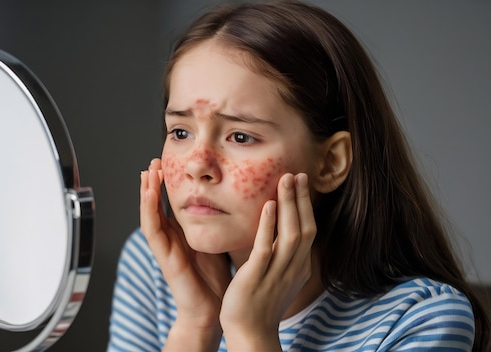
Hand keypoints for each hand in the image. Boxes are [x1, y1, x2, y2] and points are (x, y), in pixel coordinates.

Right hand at [140, 158, 231, 350]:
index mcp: (182, 234)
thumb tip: (232, 198)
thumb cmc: (216, 278)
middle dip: (154, 182)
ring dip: (147, 191)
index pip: (171, 203)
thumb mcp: (217, 240)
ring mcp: (165, 247)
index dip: (168, 184)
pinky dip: (148, 210)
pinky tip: (149, 193)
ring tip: (148, 170)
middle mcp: (171, 238)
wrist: (214, 308)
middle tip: (155, 160)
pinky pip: (152, 230)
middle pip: (157, 205)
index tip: (171, 162)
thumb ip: (218, 222)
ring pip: (150, 213)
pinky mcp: (164, 256)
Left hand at [219, 173, 316, 350]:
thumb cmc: (260, 306)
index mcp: (298, 268)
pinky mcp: (256, 276)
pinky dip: (269, 224)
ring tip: (286, 179)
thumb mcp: (279, 279)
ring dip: (290, 204)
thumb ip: (282, 258)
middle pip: (304, 228)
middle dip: (302, 200)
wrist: (250, 334)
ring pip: (290, 233)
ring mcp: (277, 272)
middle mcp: (293, 269)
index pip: (307, 231)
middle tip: (298, 174)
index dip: (306, 206)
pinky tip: (269, 204)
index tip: (301, 185)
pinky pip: (266, 247)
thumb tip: (280, 236)